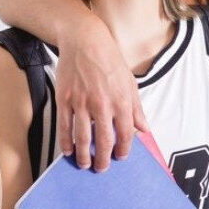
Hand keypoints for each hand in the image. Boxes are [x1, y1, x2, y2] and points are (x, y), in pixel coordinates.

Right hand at [55, 21, 149, 171]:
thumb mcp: (130, 83)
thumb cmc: (109, 60)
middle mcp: (103, 104)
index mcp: (122, 101)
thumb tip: (144, 129)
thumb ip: (136, 109)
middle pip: (103, 141)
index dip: (123, 150)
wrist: (85, 41)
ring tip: (84, 163)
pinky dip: (66, 142)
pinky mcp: (65, 99)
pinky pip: (64, 126)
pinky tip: (68, 150)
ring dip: (84, 155)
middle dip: (103, 159)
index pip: (125, 134)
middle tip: (101, 167)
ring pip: (82, 138)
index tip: (120, 157)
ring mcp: (82, 102)